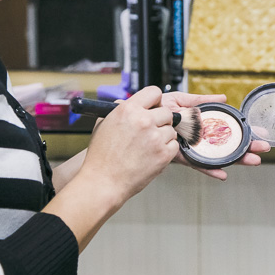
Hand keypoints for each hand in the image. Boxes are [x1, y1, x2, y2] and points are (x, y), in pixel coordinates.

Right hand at [80, 86, 177, 202]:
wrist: (103, 182)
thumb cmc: (101, 157)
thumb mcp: (104, 124)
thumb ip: (120, 110)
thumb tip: (130, 103)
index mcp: (128, 110)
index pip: (154, 92)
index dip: (155, 101)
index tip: (154, 107)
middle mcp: (144, 120)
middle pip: (167, 112)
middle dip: (160, 121)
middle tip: (151, 132)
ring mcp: (155, 137)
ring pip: (171, 130)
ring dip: (163, 137)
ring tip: (148, 147)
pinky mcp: (164, 154)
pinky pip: (174, 145)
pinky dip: (166, 150)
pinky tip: (152, 155)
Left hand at [162, 91, 269, 180]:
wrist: (134, 120)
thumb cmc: (155, 109)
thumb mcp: (180, 100)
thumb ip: (200, 100)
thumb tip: (223, 98)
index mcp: (200, 125)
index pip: (226, 128)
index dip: (243, 131)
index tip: (259, 132)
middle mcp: (198, 138)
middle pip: (227, 144)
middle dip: (247, 146)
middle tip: (264, 149)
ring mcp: (191, 148)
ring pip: (217, 156)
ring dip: (236, 159)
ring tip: (253, 161)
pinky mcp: (179, 156)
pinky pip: (197, 164)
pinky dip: (209, 170)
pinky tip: (223, 174)